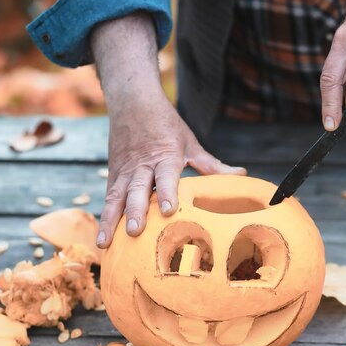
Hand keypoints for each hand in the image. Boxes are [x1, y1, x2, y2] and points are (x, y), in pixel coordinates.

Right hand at [99, 94, 245, 247]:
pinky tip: (103, 239)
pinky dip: (104, 217)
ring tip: (105, 243)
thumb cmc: (166, 125)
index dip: (167, 192)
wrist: (133, 102)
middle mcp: (142, 165)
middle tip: (135, 231)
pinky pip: (108, 198)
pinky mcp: (113, 175)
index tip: (169, 210)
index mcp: (164, 156)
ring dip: (111, 220)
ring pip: (116, 197)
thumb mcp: (190, 143)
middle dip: (135, 211)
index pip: (166, 176)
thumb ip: (211, 165)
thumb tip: (242, 174)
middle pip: (137, 189)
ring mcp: (124, 171)